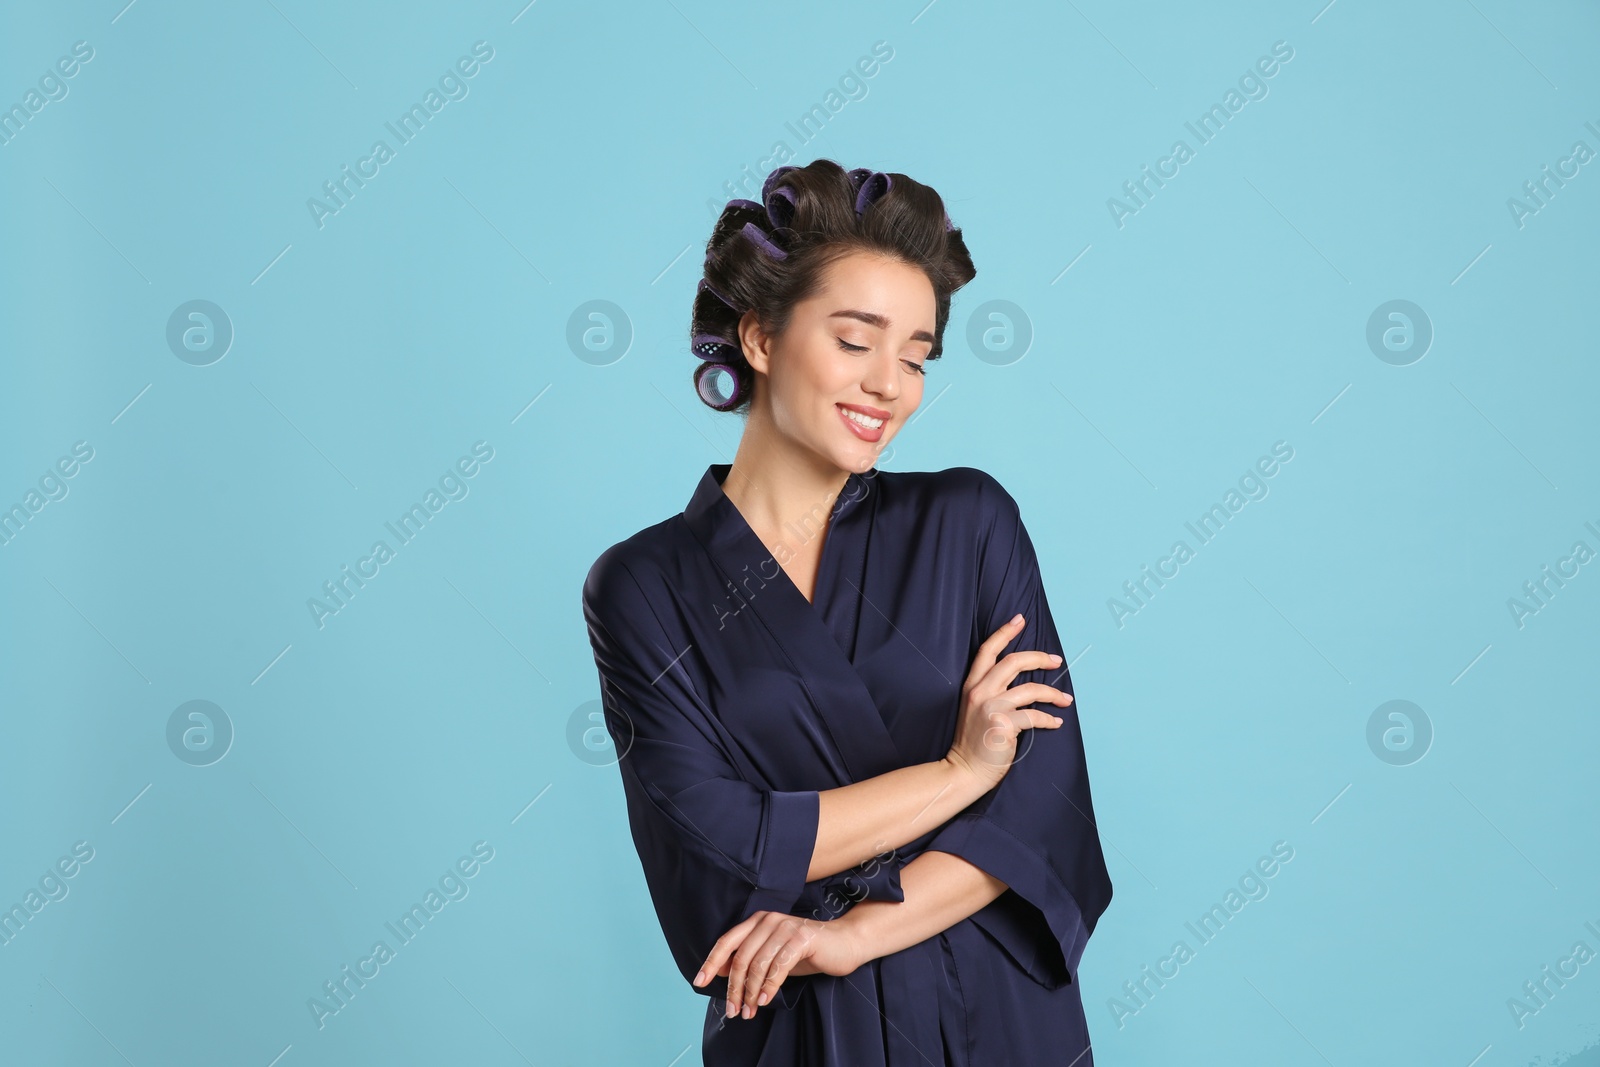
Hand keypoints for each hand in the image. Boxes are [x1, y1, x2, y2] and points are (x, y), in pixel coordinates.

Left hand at [692, 910, 863, 1019]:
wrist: (845, 942)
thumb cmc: (807, 951)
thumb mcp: (772, 956)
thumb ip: (749, 960)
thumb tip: (721, 971)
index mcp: (758, 921)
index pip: (727, 941)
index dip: (711, 962)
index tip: (699, 982)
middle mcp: (769, 920)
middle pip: (740, 957)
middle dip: (734, 988)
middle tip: (733, 1010)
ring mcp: (785, 927)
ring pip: (758, 964)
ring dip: (751, 992)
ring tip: (750, 1011)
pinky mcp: (802, 939)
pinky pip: (778, 966)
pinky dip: (769, 986)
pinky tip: (765, 1000)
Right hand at [945, 614, 1072, 789]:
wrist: (963, 771)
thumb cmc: (974, 743)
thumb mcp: (975, 709)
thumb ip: (990, 691)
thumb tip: (1021, 680)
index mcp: (971, 685)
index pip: (988, 651)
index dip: (1005, 632)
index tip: (1020, 619)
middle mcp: (979, 692)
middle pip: (1014, 662)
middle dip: (1039, 657)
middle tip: (1057, 660)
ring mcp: (991, 707)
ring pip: (1031, 689)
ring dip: (1053, 692)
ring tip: (1065, 699)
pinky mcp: (1003, 724)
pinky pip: (1035, 715)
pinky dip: (1050, 718)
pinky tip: (1056, 721)